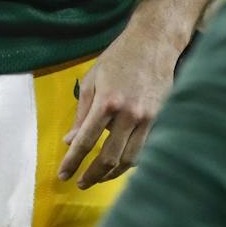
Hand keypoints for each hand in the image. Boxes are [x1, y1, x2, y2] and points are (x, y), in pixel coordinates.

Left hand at [57, 16, 179, 187]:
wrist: (154, 43)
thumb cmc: (118, 58)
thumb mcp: (92, 80)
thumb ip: (81, 113)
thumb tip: (69, 141)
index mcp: (107, 102)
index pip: (86, 141)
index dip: (72, 161)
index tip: (63, 175)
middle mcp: (129, 114)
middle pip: (109, 158)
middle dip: (92, 175)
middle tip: (81, 183)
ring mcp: (148, 119)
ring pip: (130, 160)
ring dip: (112, 174)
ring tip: (99, 178)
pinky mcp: (161, 120)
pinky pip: (145, 150)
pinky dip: (131, 162)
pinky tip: (120, 165)